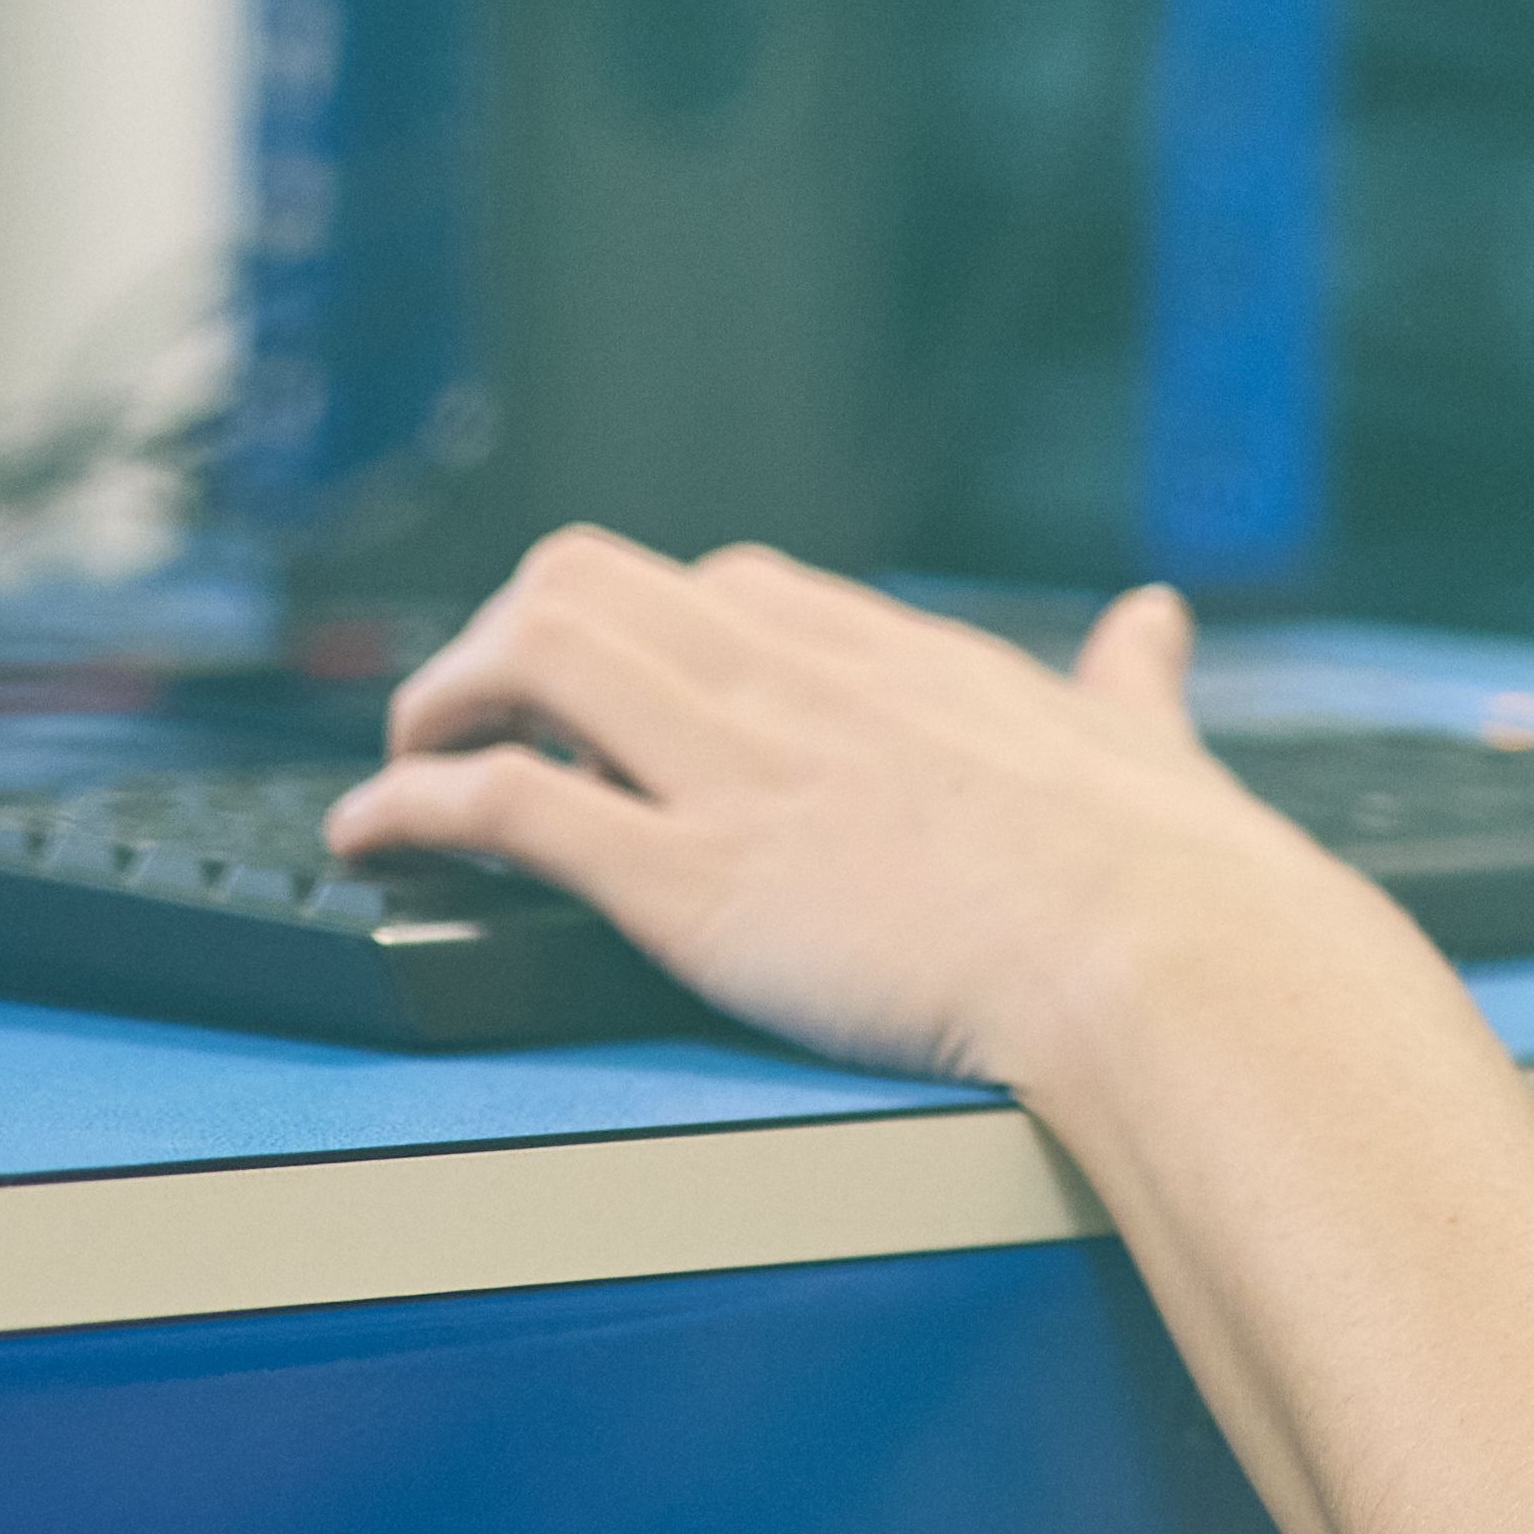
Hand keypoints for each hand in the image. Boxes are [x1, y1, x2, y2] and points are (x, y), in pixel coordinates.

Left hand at [327, 530, 1380, 1087]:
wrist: (1152, 953)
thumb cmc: (1162, 872)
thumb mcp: (1140, 736)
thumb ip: (1126, 680)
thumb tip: (1154, 621)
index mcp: (886, 653)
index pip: (724, 584)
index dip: (653, 635)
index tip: (629, 700)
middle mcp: (790, 682)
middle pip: (593, 580)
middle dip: (510, 640)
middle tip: (483, 722)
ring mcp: (732, 769)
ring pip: (529, 651)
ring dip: (442, 701)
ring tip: (409, 764)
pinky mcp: (688, 875)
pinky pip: (505, 800)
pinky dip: (412, 803)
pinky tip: (372, 834)